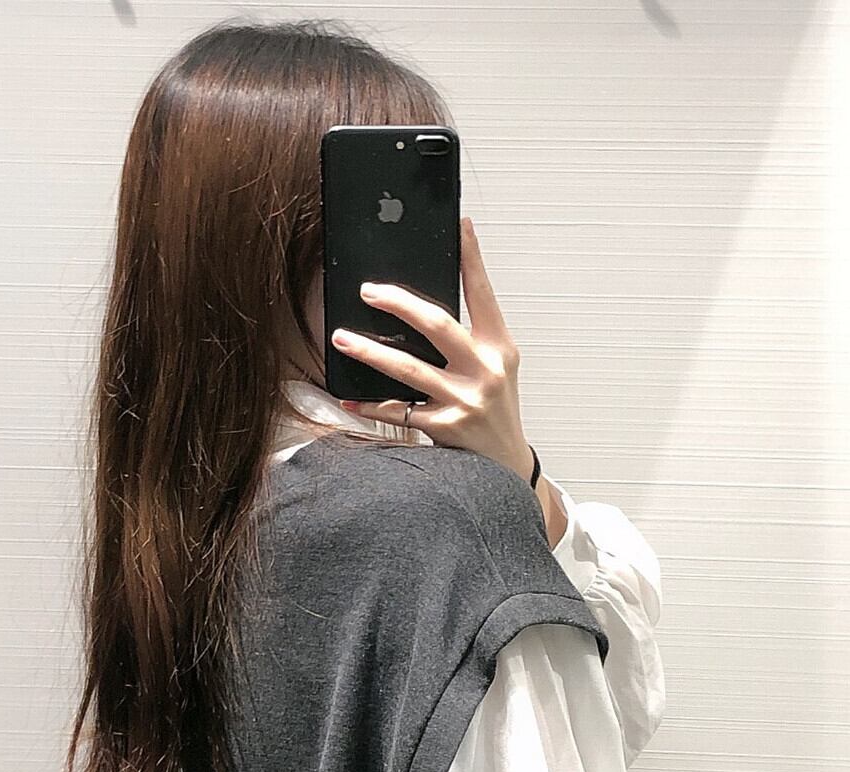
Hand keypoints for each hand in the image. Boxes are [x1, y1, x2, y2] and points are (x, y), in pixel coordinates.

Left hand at [330, 215, 532, 484]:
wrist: (507, 468)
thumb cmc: (494, 411)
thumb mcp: (495, 369)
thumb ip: (468, 340)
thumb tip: (419, 311)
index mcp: (500, 348)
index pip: (483, 294)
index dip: (473, 258)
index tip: (461, 224)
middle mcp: (485, 370)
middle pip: (437, 325)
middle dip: (398, 304)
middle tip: (368, 291)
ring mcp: (465, 401)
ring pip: (409, 368)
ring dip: (370, 352)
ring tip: (342, 339)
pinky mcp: (446, 429)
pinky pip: (399, 412)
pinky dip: (370, 406)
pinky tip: (347, 399)